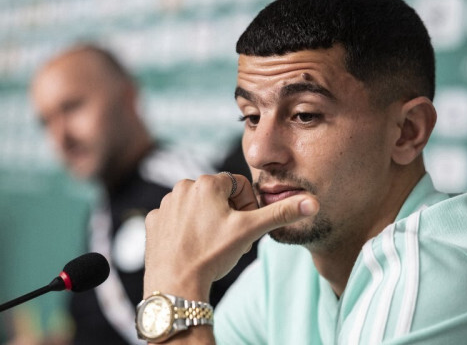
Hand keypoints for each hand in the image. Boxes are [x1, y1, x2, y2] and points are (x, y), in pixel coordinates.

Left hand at [143, 172, 318, 300]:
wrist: (176, 284)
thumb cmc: (213, 255)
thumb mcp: (250, 231)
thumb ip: (281, 213)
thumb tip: (312, 202)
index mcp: (207, 183)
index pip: (238, 185)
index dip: (247, 207)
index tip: (243, 227)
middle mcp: (183, 186)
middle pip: (217, 195)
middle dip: (227, 213)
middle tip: (229, 238)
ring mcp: (165, 203)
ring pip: (197, 206)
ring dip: (206, 219)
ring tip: (209, 244)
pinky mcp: (154, 220)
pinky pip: (176, 218)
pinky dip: (185, 229)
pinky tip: (190, 246)